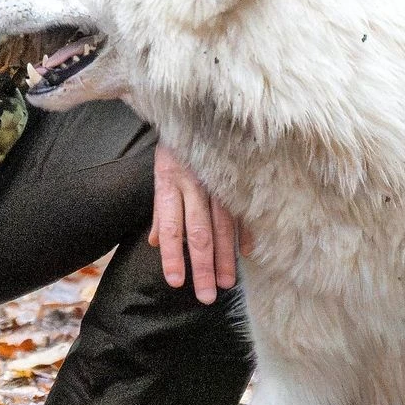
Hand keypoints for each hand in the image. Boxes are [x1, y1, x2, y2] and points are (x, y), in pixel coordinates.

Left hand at [150, 143, 243, 304]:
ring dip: (225, 257)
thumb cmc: (176, 147)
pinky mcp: (235, 174)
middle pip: (198, 234)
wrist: (194, 108)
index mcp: (169, 184)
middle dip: (202, 267)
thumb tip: (157, 243)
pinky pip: (242, 207)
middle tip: (206, 296)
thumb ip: (161, 211)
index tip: (176, 283)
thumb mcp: (160, 174)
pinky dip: (245, 230)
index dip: (173, 257)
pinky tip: (248, 253)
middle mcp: (193, 185)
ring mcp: (216, 180)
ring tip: (227, 283)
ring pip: (222, 225)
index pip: (172, 228)